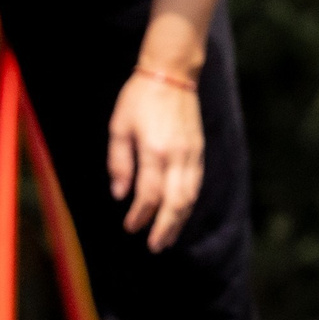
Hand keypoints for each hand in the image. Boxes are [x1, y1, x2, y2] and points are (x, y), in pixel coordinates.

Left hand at [107, 68, 204, 251]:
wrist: (172, 72)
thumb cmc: (140, 98)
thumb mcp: (119, 127)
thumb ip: (119, 162)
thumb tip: (120, 194)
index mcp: (155, 150)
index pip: (149, 194)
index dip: (140, 215)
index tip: (130, 227)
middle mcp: (178, 155)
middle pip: (175, 202)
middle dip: (165, 227)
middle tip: (155, 246)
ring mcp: (192, 153)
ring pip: (190, 196)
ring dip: (179, 220)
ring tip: (168, 238)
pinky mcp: (199, 150)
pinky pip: (196, 183)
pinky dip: (188, 203)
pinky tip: (179, 214)